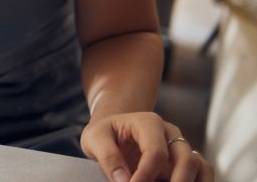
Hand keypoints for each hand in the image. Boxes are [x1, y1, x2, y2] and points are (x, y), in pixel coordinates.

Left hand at [81, 112, 211, 181]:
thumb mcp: (94, 138)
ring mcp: (180, 148)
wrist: (113, 130)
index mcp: (149, 123)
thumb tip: (123, 181)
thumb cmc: (105, 133)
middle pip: (186, 159)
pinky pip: (204, 173)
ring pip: (201, 166)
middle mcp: (170, 134)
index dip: (145, 175)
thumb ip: (107, 156)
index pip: (156, 152)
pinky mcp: (184, 163)